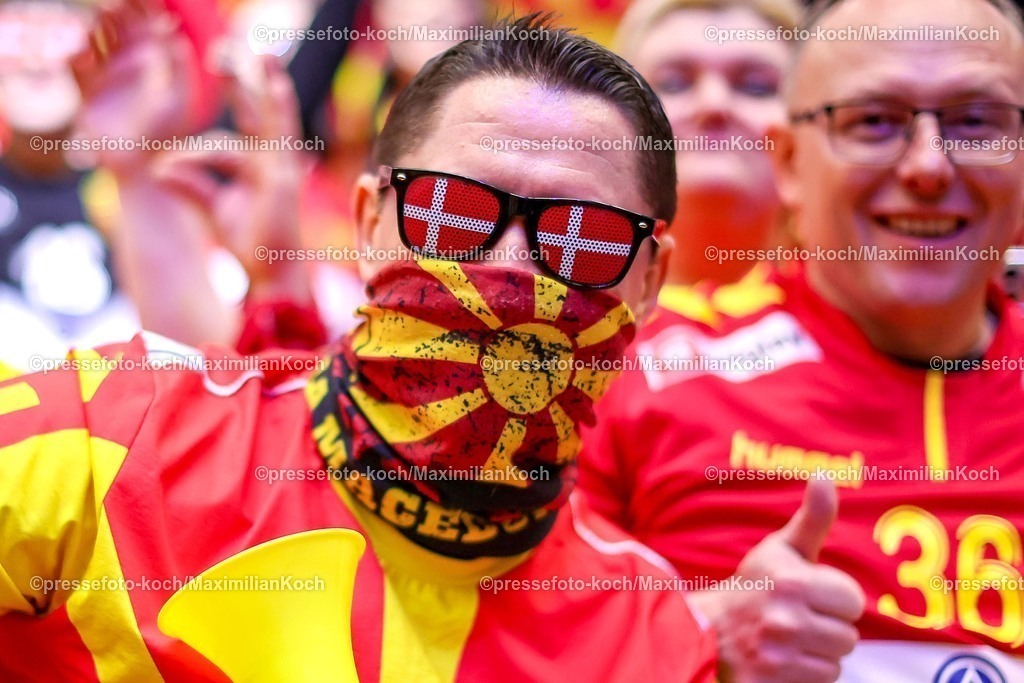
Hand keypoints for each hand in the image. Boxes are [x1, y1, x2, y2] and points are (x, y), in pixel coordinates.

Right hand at [70, 0, 198, 172]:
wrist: (144, 166)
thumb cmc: (166, 134)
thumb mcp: (179, 99)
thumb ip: (180, 69)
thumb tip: (177, 35)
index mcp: (145, 66)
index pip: (140, 31)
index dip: (142, 14)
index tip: (150, 5)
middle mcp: (121, 68)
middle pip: (115, 31)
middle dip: (118, 14)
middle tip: (118, 3)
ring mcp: (102, 80)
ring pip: (94, 44)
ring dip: (96, 29)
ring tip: (102, 17)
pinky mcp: (86, 97)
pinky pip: (76, 73)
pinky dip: (76, 60)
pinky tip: (84, 52)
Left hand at [149, 52, 306, 291]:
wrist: (271, 271)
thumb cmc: (249, 242)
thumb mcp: (216, 207)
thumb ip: (192, 184)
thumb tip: (158, 169)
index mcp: (262, 167)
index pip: (237, 136)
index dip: (207, 136)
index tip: (173, 150)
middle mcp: (275, 162)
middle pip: (260, 114)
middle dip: (247, 83)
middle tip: (230, 53)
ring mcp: (282, 168)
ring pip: (273, 119)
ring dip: (268, 87)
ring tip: (263, 58)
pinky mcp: (282, 178)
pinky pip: (270, 142)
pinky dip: (271, 114)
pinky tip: (271, 92)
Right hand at [691, 478, 864, 681]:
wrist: (707, 627)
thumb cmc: (753, 586)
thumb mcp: (780, 549)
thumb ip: (812, 518)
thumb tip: (826, 477)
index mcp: (792, 583)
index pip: (852, 601)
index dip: (834, 599)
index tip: (808, 595)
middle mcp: (785, 620)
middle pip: (848, 637)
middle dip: (827, 628)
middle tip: (796, 619)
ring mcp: (777, 657)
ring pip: (835, 664)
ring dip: (817, 654)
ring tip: (790, 640)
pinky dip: (804, 676)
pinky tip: (783, 661)